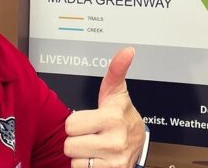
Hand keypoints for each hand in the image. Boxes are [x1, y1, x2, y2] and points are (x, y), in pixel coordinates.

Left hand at [64, 47, 145, 167]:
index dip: (77, 121)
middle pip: (69, 144)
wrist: (138, 142)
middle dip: (77, 139)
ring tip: (94, 147)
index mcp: (113, 117)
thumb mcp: (116, 92)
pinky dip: (86, 167)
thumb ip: (116, 70)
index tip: (89, 120)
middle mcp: (115, 141)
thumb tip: (127, 50)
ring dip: (81, 155)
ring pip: (74, 161)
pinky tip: (97, 159)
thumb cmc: (121, 114)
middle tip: (91, 134)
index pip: (71, 124)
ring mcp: (113, 161)